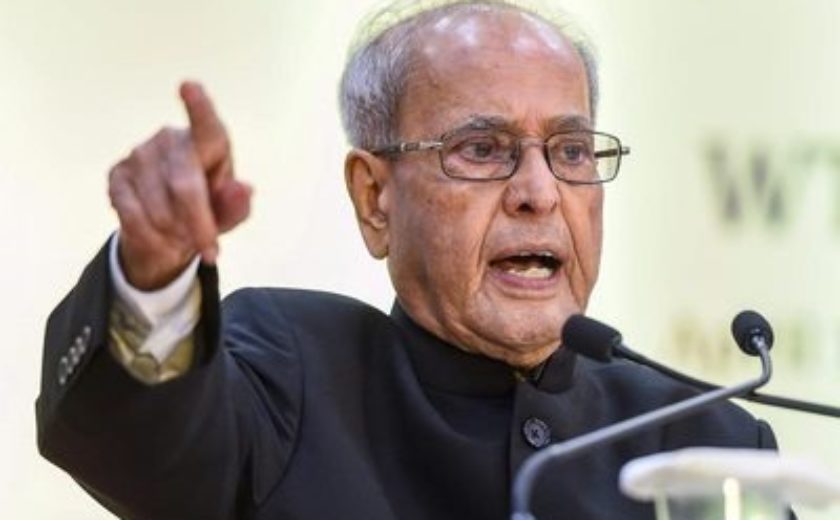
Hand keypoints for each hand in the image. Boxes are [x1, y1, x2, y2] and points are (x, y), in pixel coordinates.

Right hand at [108, 82, 251, 289]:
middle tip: (211, 253)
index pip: (206, 124)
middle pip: (184, 186)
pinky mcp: (116, 174)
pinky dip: (151, 237)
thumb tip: (244, 188)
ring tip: (182, 235)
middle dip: (199, 225)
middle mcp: (171, 139)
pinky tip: (159, 236)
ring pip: (159, 208)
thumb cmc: (208, 210)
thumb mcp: (229, 213)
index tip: (189, 86)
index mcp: (208, 141)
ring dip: (175, 234)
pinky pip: (132, 216)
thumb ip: (238, 204)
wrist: (167, 228)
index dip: (199, 106)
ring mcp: (139, 153)